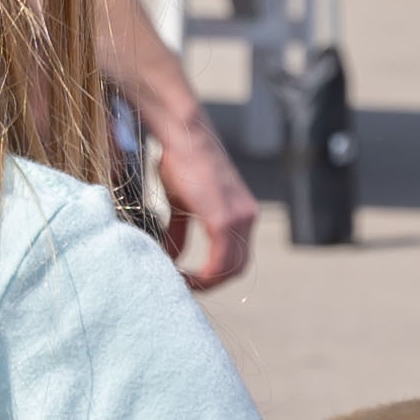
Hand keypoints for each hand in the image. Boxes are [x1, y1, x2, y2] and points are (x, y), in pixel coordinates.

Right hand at [154, 101, 259, 291]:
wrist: (182, 133)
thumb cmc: (179, 161)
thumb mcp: (181, 202)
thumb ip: (181, 229)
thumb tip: (171, 255)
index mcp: (242, 213)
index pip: (237, 256)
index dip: (215, 273)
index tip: (190, 279)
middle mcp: (248, 217)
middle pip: (238, 267)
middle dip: (213, 282)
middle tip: (186, 286)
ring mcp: (240, 218)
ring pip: (232, 268)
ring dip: (207, 281)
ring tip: (183, 282)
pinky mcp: (224, 218)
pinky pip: (220, 261)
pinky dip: (204, 274)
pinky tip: (184, 275)